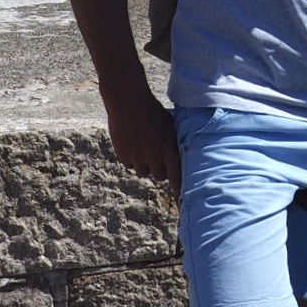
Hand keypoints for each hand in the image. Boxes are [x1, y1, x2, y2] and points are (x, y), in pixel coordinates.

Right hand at [100, 71, 180, 196]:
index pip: (177, 177)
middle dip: (160, 168)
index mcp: (169, 149)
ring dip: (145, 163)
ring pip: (143, 172)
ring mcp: (138, 157)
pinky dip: (131, 158)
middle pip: (160, 176)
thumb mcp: (169, 125)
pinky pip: (129, 164)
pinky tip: (131, 143)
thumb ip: (172, 143)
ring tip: (143, 146)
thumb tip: (178, 154)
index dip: (180, 192)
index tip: (183, 206)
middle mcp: (154, 157)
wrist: (128, 100)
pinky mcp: (124, 155)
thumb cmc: (152, 109)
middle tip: (157, 155)